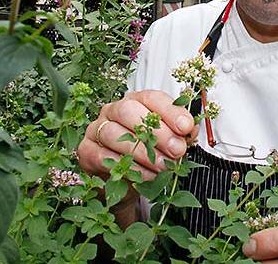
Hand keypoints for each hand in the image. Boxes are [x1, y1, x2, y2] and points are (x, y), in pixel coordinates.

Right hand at [77, 89, 197, 179]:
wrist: (122, 180)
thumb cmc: (146, 154)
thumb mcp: (166, 142)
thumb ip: (179, 134)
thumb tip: (191, 131)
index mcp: (136, 101)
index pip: (151, 97)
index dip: (170, 111)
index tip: (186, 127)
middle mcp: (113, 110)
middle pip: (129, 110)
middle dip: (157, 132)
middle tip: (177, 150)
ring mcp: (96, 129)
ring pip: (114, 133)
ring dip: (143, 152)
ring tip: (164, 166)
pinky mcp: (86, 151)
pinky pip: (103, 156)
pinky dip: (128, 168)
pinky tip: (147, 176)